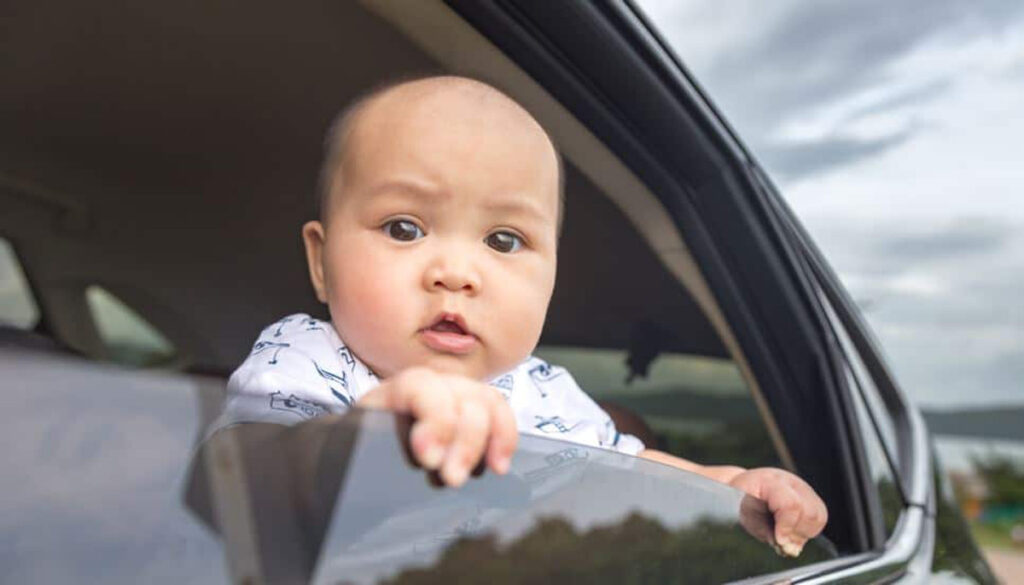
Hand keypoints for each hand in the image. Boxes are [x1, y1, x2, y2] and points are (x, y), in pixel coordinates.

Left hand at [357, 367, 517, 486]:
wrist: (366, 458)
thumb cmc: (362, 455)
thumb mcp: (359, 447)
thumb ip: (371, 450)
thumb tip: (388, 469)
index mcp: (393, 392)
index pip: (421, 387)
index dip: (434, 420)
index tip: (430, 460)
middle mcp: (429, 386)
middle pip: (462, 395)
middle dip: (465, 440)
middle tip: (454, 478)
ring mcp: (455, 395)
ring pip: (487, 401)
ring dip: (492, 438)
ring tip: (489, 471)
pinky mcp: (473, 414)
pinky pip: (499, 414)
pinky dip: (505, 437)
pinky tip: (499, 465)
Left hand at [728, 468, 827, 556]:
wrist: (742, 488)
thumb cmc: (738, 501)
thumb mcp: (742, 514)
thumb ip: (763, 530)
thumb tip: (785, 545)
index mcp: (770, 481)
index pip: (791, 505)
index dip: (787, 528)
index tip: (779, 542)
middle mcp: (791, 482)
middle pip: (810, 513)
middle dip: (797, 533)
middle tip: (781, 540)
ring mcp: (803, 488)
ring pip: (819, 516)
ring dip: (804, 533)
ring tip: (786, 536)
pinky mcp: (810, 497)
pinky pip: (820, 518)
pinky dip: (808, 530)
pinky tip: (792, 531)